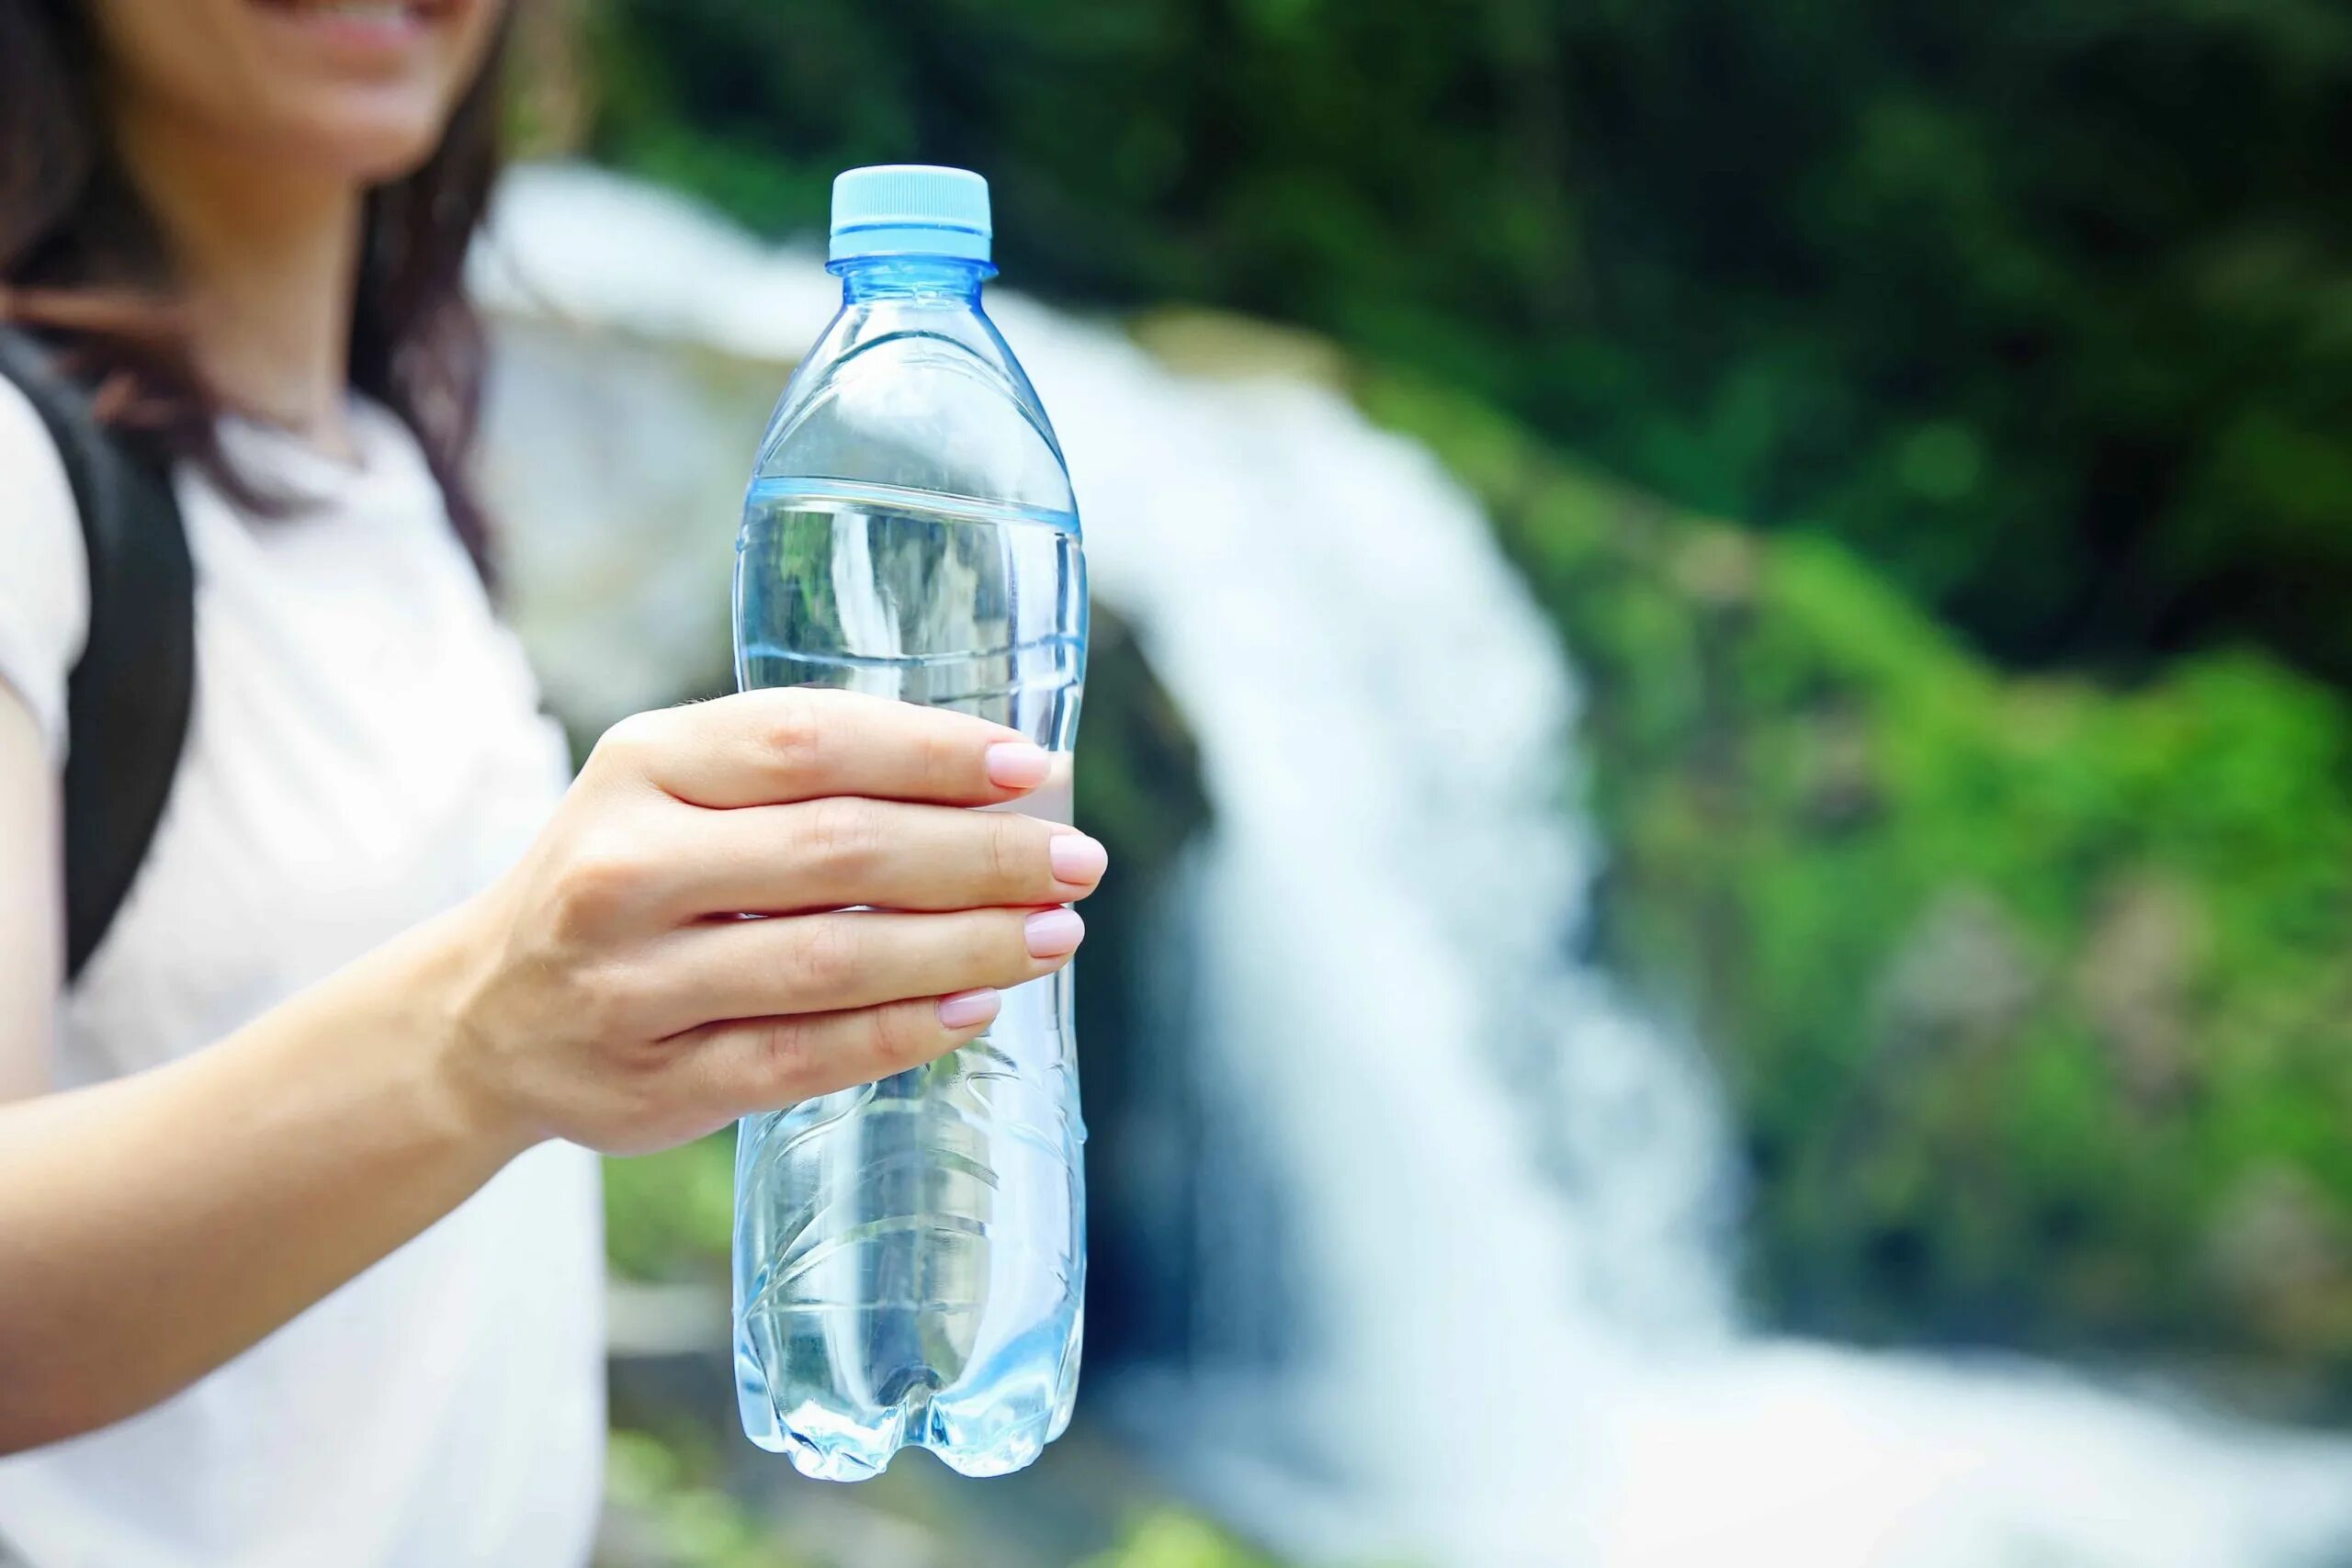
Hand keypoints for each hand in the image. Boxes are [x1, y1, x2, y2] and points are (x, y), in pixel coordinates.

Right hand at [431, 688, 1104, 1155]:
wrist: (484, 1014)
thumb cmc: (626, 877)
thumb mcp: (674, 790)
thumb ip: (802, 775)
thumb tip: (995, 784)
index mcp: (643, 765)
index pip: (807, 740)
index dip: (931, 752)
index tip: (1033, 769)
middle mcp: (625, 867)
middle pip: (837, 851)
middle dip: (980, 857)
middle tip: (1077, 862)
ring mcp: (633, 982)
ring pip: (830, 961)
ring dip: (964, 949)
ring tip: (1054, 936)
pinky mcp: (656, 1081)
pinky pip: (803, 1057)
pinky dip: (901, 1034)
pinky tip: (976, 1010)